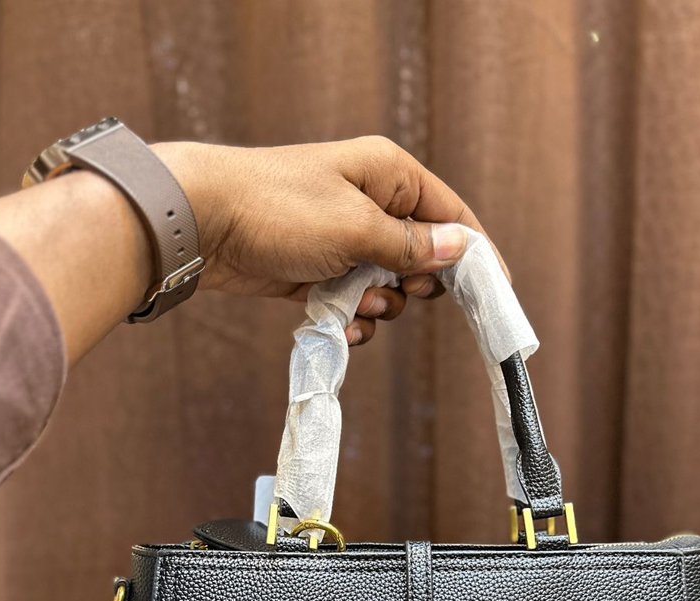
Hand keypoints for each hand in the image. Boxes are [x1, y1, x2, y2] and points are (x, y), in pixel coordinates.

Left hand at [155, 137, 507, 345]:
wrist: (202, 223)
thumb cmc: (279, 210)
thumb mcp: (356, 228)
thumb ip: (411, 244)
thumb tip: (462, 248)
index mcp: (389, 175)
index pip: (452, 214)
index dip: (476, 253)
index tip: (498, 292)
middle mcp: (371, 203)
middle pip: (423, 255)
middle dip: (417, 284)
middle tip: (402, 292)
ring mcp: (344, 238)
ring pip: (389, 284)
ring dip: (381, 304)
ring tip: (357, 302)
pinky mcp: (320, 270)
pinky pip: (356, 300)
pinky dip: (355, 317)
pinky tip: (343, 326)